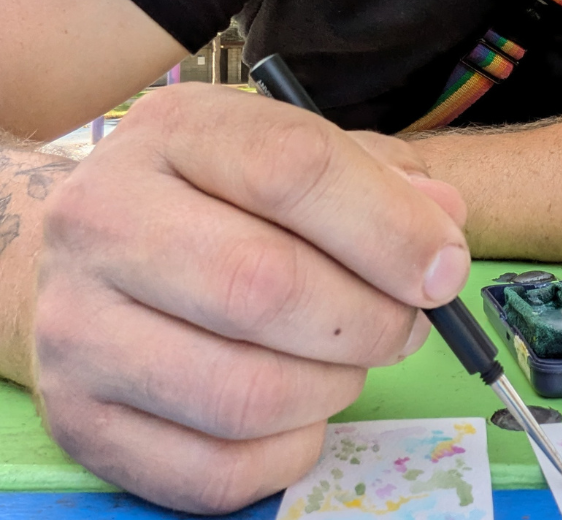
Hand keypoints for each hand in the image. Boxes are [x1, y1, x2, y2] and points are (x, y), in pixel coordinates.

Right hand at [33, 84, 468, 512]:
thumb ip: (380, 175)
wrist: (88, 247)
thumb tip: (445, 223)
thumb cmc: (216, 192)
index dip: (390, 227)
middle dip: (373, 319)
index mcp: (173, 130)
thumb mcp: (293, 147)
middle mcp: (105, 218)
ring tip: (353, 358)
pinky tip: (303, 409)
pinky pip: (213, 471)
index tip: (445, 268)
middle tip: (410, 323)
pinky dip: (290, 449)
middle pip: (266, 285)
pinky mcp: (79, 419)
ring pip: (244, 392)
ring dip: (335, 386)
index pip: (292, 168)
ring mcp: (76, 326)